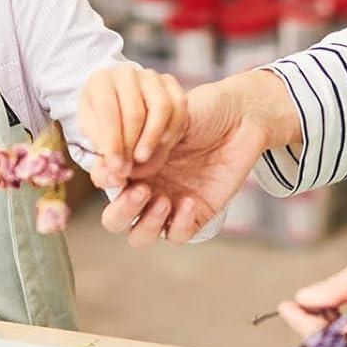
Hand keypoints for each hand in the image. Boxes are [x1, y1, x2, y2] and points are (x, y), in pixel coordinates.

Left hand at [76, 64, 186, 187]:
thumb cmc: (102, 123)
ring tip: (143, 158)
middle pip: (134, 112)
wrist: (117, 103)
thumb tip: (114, 176)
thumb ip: (101, 158)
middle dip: (131, 146)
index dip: (112, 144)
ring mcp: (150, 76)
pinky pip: (179, 106)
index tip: (115, 168)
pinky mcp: (171, 83)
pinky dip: (173, 129)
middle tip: (128, 170)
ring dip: (153, 138)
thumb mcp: (93, 137)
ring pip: (161, 107)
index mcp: (100, 81)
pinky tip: (162, 145)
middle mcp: (125, 72)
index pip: (107, 113)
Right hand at [97, 70, 298, 246]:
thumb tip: (131, 164)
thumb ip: (147, 141)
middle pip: (115, 220)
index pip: (105, 181)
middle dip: (122, 211)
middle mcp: (145, 187)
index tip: (118, 170)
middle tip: (141, 190)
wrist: (241, 116)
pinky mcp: (195, 215)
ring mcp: (168, 204)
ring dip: (147, 224)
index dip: (105, 179)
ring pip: (140, 235)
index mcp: (132, 163)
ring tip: (164, 200)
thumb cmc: (201, 110)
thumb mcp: (168, 117)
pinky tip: (190, 201)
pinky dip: (179, 224)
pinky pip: (177, 234)